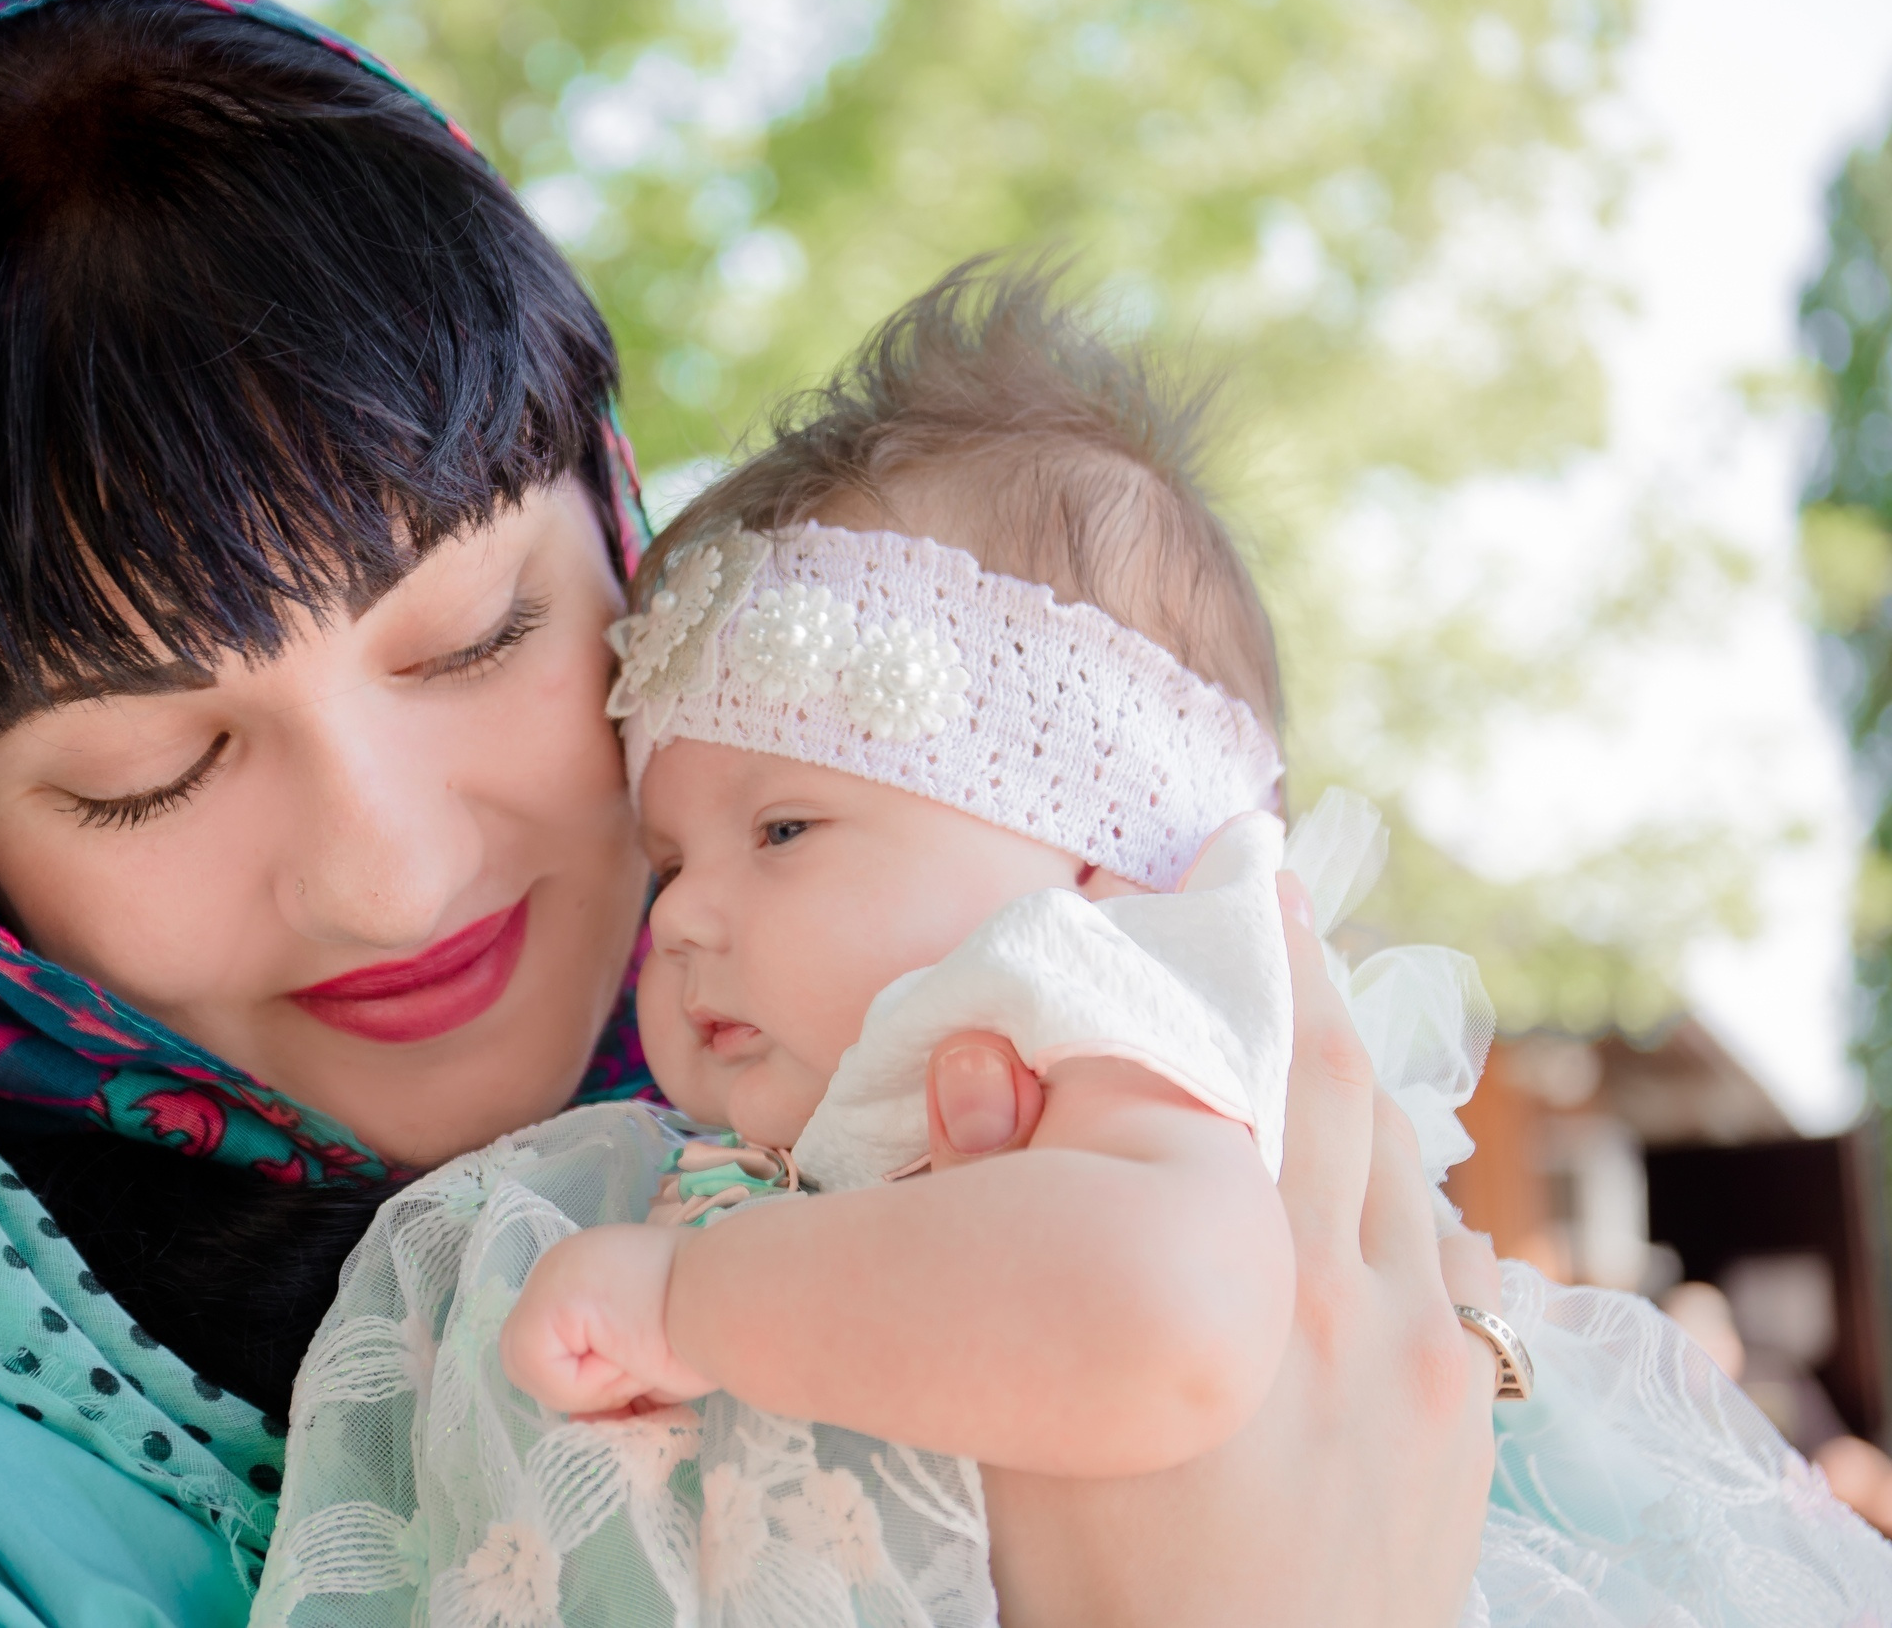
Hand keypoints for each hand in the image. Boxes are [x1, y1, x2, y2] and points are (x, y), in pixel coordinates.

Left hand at [498, 1224, 719, 1414]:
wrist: (734, 1303)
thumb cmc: (712, 1326)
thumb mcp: (647, 1354)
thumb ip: (608, 1371)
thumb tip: (586, 1418)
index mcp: (588, 1272)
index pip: (553, 1346)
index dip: (584, 1380)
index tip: (635, 1376)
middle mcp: (561, 1266)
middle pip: (530, 1358)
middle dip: (579, 1386)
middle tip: (636, 1368)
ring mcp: (549, 1275)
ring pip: (528, 1367)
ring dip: (586, 1387)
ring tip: (636, 1360)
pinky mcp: (547, 1300)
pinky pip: (537, 1368)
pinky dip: (582, 1385)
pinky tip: (625, 1355)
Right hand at [926, 872, 1498, 1627]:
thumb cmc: (1101, 1588)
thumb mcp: (1015, 1418)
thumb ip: (988, 1232)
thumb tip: (974, 1067)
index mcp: (1201, 1281)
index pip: (1185, 1069)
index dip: (1164, 961)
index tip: (1144, 888)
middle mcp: (1325, 1288)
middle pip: (1319, 1070)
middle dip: (1281, 961)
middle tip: (1246, 878)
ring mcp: (1416, 1343)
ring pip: (1392, 1146)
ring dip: (1346, 1058)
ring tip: (1303, 993)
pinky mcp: (1461, 1398)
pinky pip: (1445, 1245)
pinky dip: (1399, 1178)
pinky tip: (1371, 1173)